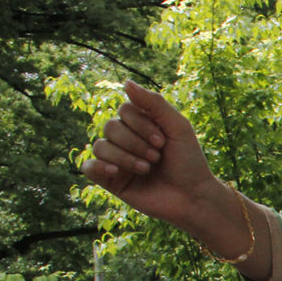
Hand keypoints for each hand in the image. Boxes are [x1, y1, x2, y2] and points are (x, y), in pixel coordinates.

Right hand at [81, 80, 218, 231]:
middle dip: (135, 142)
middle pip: (111, 127)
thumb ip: (154, 103)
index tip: (162, 141)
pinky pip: (88, 168)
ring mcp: (117, 160)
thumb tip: (126, 82)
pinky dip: (98, 166)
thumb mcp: (178, 127)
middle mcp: (126, 140)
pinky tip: (116, 171)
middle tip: (156, 157)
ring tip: (147, 168)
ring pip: (101, 147)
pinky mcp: (111, 181)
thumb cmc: (189, 162)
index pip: (124, 110)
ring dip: (125, 157)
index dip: (141, 124)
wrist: (193, 198)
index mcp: (141, 125)